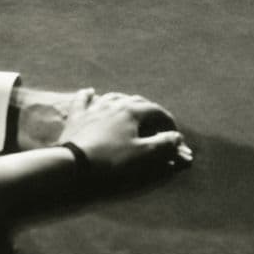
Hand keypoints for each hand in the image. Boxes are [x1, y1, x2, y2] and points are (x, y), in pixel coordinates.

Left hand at [59, 91, 190, 178]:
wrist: (75, 161)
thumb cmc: (111, 158)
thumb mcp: (142, 154)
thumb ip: (162, 144)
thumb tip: (178, 137)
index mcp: (131, 111)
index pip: (156, 110)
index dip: (168, 120)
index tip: (174, 133)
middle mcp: (114, 103)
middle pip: (136, 100)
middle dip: (149, 109)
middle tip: (156, 122)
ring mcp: (94, 107)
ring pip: (113, 96)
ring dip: (125, 100)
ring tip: (131, 106)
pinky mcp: (77, 115)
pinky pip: (83, 99)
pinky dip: (88, 95)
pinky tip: (90, 91)